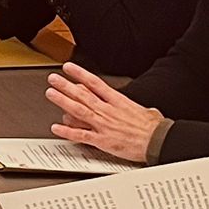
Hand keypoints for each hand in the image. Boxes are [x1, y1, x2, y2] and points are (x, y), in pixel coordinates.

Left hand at [45, 62, 164, 161]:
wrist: (158, 141)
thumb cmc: (153, 127)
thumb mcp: (145, 110)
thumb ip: (135, 108)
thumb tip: (139, 108)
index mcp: (118, 101)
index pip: (95, 83)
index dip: (80, 74)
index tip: (69, 68)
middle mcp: (108, 111)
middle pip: (83, 94)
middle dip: (65, 85)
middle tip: (53, 78)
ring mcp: (103, 125)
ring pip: (78, 110)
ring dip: (63, 101)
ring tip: (51, 93)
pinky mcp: (102, 140)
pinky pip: (81, 135)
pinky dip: (67, 132)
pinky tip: (56, 128)